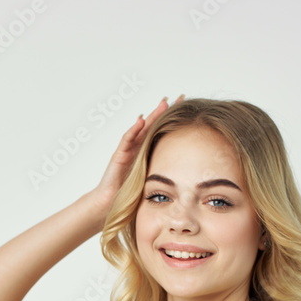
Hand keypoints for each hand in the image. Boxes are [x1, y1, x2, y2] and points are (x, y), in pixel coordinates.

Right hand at [88, 94, 184, 222]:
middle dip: (166, 111)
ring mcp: (128, 149)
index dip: (173, 120)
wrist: (112, 202)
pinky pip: (127, 140)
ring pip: (142, 128)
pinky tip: (141, 121)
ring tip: (163, 103)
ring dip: (152, 115)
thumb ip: (165, 173)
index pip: (162, 132)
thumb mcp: (153, 181)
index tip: (188, 109)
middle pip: (154, 125)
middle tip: (180, 97)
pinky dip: (134, 130)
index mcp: (147, 152)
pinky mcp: (119, 155)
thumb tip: (188, 174)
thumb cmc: (131, 194)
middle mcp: (138, 147)